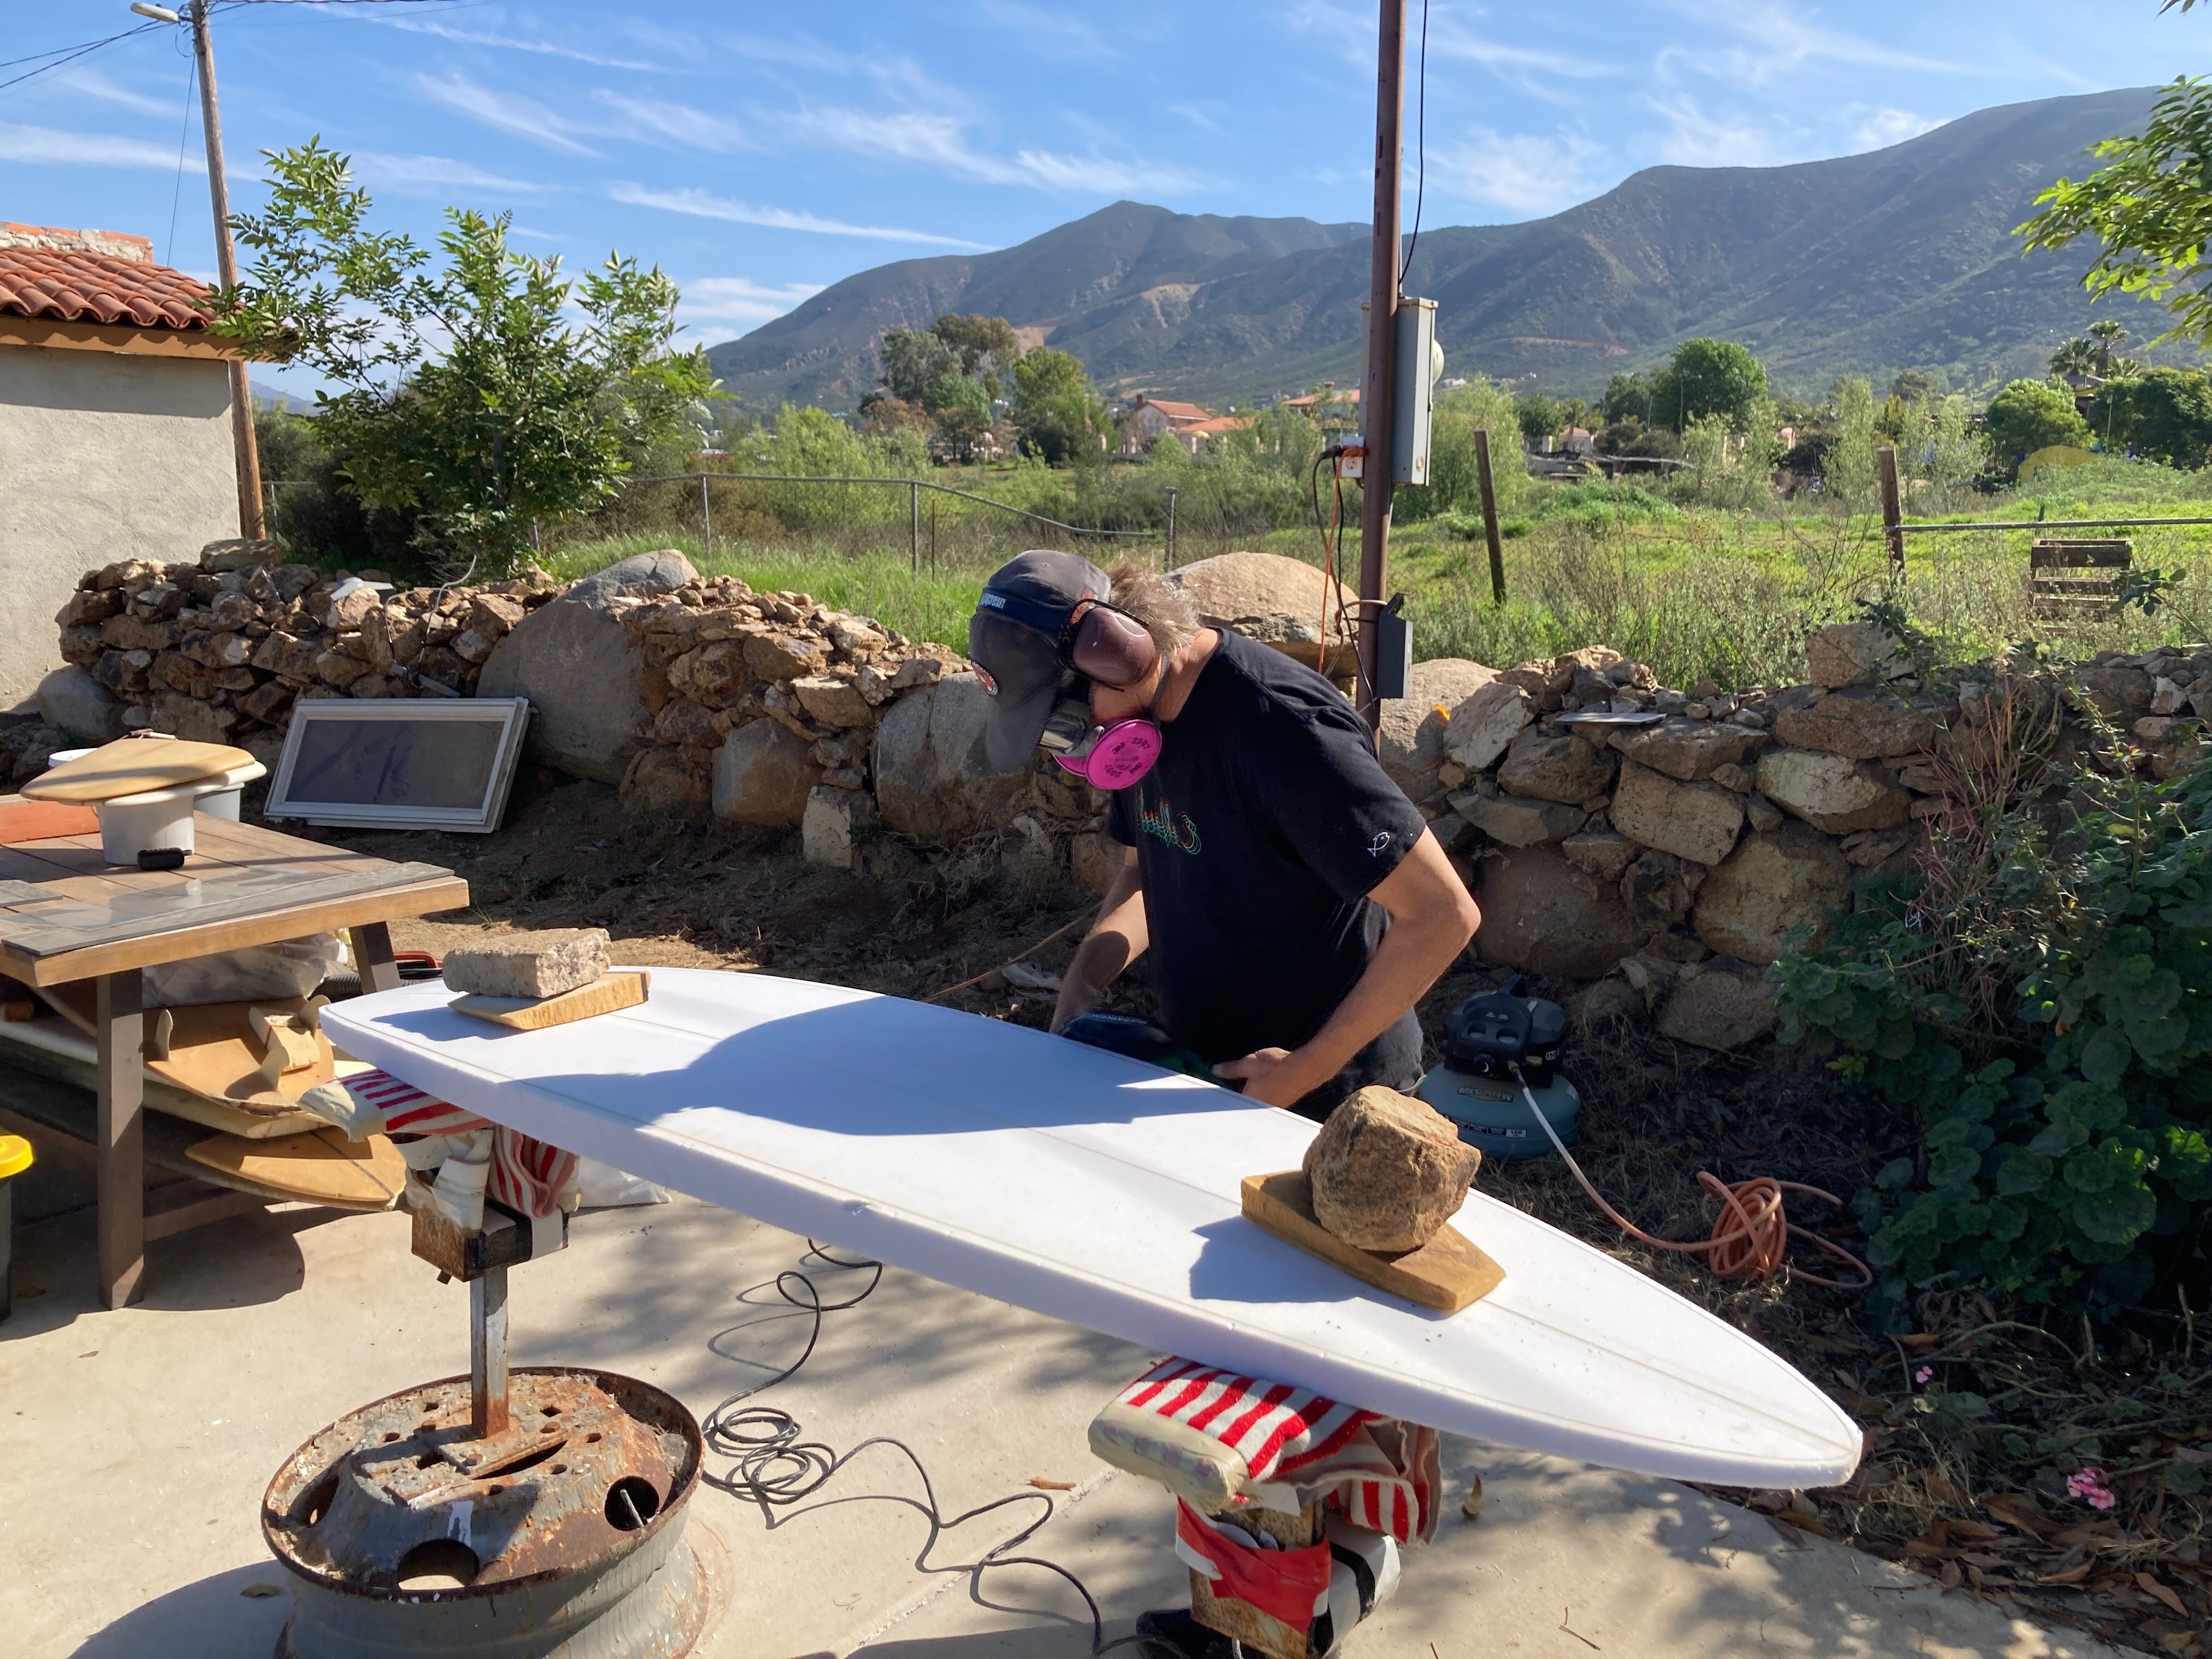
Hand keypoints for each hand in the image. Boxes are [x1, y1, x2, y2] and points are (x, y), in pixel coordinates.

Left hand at [1213, 1047, 1327, 1109]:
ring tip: (1258, 1073)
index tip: (1224, 1077)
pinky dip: (1265, 1088)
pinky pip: (1268, 1097)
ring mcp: (1273, 1107)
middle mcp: (1260, 1109)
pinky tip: (1270, 1077)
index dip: (1226, 1087)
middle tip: (1242, 1073)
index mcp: (1248, 1102)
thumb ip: (1230, 1069)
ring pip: (1256, 1098)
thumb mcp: (1248, 1064)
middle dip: (1240, 1087)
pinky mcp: (1283, 1102)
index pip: (1229, 1098)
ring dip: (1253, 1088)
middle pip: (1243, 1099)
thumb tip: (1214, 1070)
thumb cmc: (1276, 1066)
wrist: (1306, 1068)